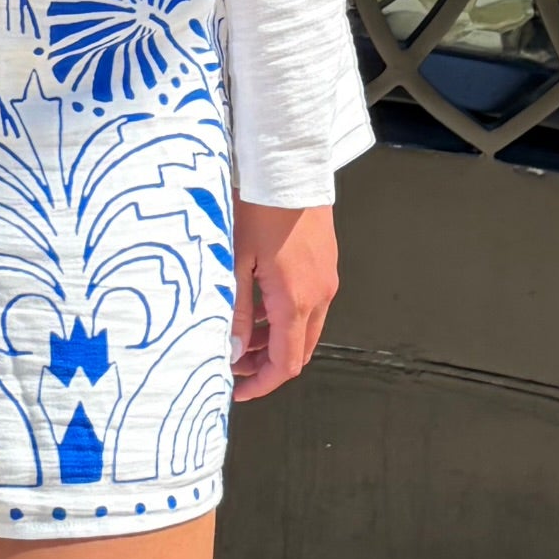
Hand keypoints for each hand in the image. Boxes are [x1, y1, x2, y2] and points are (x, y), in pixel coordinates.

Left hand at [231, 199, 336, 398]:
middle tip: (233, 364)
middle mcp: (319, 295)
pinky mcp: (325, 264)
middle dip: (266, 365)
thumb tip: (234, 352)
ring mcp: (326, 279)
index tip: (237, 391)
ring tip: (240, 336)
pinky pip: (309, 304)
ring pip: (304, 328)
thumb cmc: (259, 209)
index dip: (261, 384)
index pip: (286, 364)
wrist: (288, 168)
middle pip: (298, 351)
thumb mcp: (236, 264)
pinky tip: (258, 305)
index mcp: (297, 301)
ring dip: (275, 340)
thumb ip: (238, 312)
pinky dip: (285, 317)